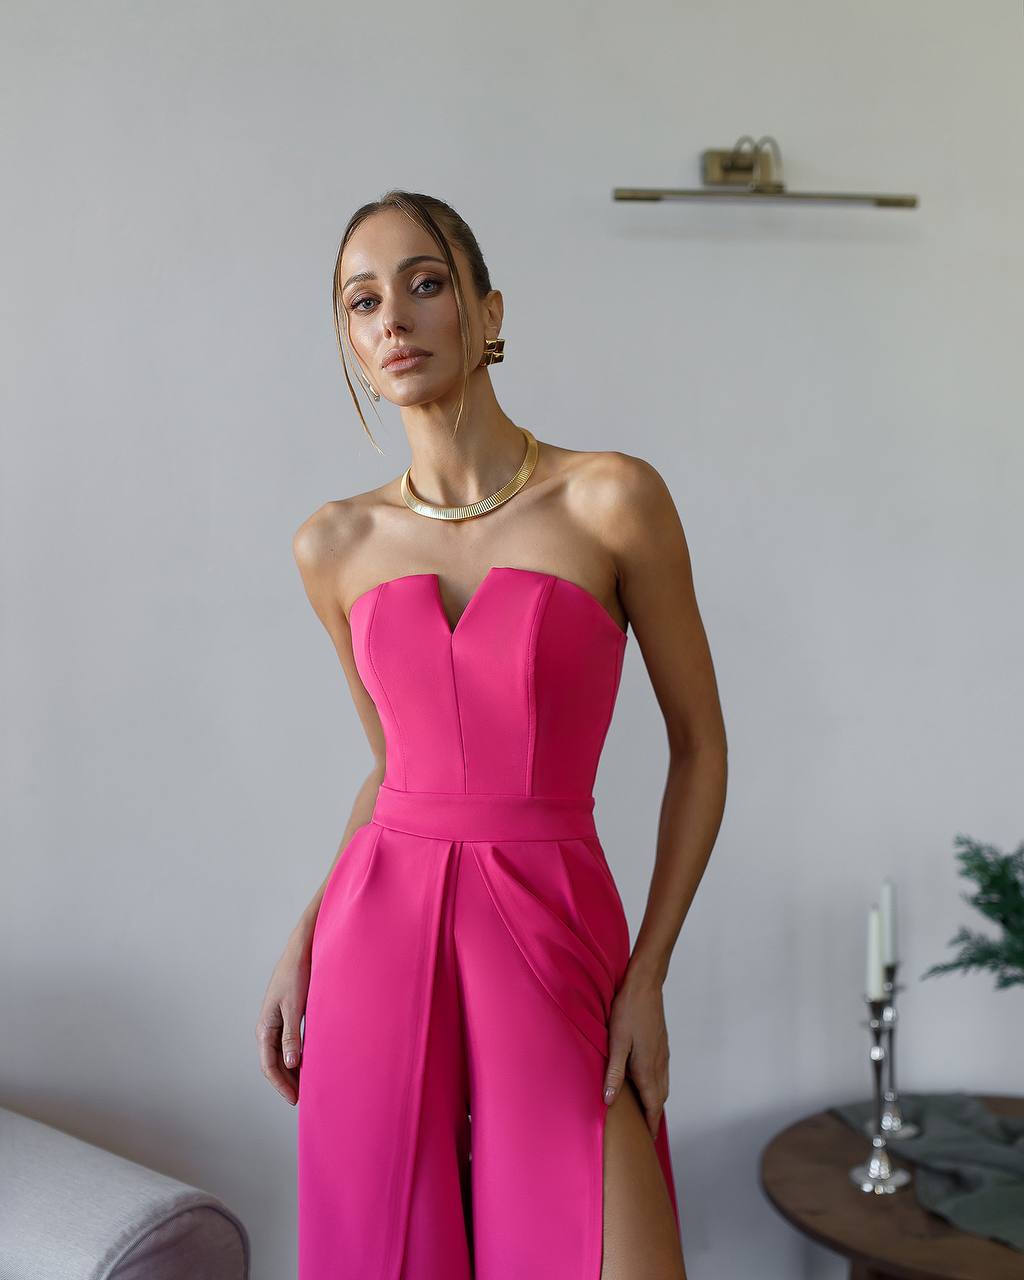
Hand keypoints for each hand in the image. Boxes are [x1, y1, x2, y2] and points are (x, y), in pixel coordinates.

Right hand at [255, 931, 312, 1105]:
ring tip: (306, 1084)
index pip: (269, 1064)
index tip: (294, 1100)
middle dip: (285, 1081)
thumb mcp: (295, 1007)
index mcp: (265, 1026)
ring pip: (281, 1053)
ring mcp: (277, 1020)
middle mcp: (268, 1025)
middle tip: (302, 1098)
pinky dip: (297, 1054)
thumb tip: (289, 1064)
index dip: (281, 1084)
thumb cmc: (297, 974)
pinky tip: (309, 1060)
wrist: (302, 948)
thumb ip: (292, 1036)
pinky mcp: (288, 1013)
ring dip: (291, 1069)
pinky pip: (289, 1042)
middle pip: (273, 1062)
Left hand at [602, 968, 669, 1139]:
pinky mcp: (662, 1045)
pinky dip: (657, 1086)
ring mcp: (663, 1054)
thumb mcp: (616, 1041)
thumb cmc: (627, 1010)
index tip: (648, 1141)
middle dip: (654, 1117)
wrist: (645, 985)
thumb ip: (614, 1072)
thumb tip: (610, 1100)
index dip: (650, 1124)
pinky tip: (646, 1083)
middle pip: (659, 1099)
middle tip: (646, 1133)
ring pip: (663, 1086)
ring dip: (655, 1102)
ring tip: (646, 1113)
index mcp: (647, 1067)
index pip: (652, 1105)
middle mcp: (659, 1064)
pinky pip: (662, 1073)